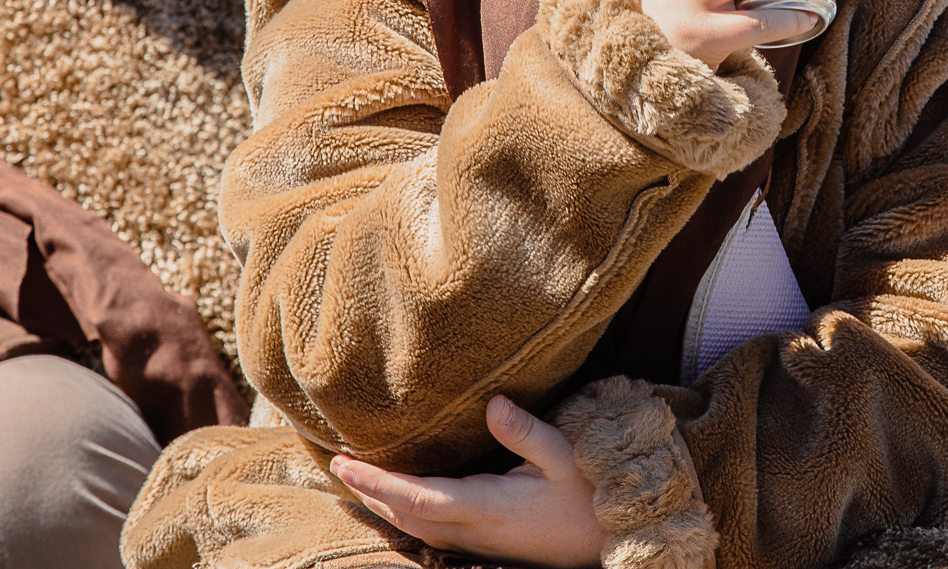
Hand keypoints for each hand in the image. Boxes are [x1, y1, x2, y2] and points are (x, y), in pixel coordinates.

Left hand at [331, 395, 605, 568]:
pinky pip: (430, 530)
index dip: (377, 484)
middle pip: (405, 517)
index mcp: (488, 507)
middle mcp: (474, 530)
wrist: (608, 539)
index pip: (417, 498)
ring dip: (383, 504)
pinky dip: (404, 512)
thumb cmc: (589, 494)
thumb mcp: (565, 455)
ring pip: (415, 527)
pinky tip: (399, 498)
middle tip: (339, 463)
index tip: (345, 464)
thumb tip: (492, 403)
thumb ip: (527, 432)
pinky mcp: (484, 543)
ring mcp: (477, 542)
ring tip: (359, 477)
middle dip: (369, 493)